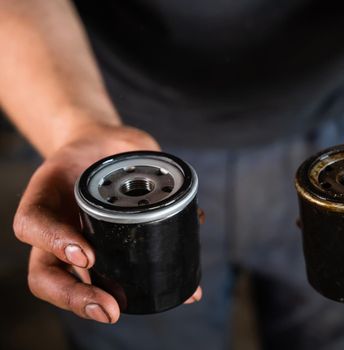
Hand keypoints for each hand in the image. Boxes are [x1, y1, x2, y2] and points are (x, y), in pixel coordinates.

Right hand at [13, 124, 201, 322]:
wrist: (101, 153)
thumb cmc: (107, 150)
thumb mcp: (125, 144)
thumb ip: (156, 168)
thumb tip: (197, 212)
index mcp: (50, 196)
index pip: (34, 223)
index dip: (56, 243)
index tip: (88, 256)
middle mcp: (55, 227)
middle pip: (45, 272)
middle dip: (74, 296)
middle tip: (110, 308)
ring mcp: (71, 244)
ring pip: (65, 283)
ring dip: (90, 304)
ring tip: (120, 311)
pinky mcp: (95, 253)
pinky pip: (105, 276)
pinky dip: (136, 290)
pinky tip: (175, 294)